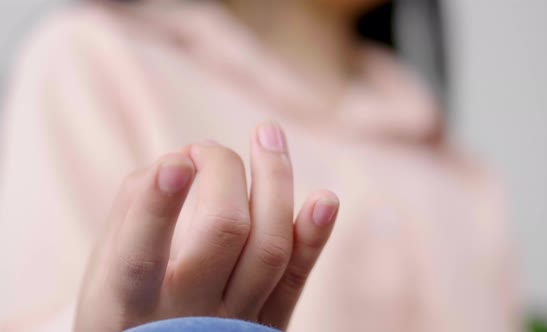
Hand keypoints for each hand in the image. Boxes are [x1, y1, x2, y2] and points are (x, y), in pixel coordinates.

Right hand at [74, 123, 338, 330]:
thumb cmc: (126, 300)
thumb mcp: (106, 264)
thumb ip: (136, 207)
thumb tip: (185, 160)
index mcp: (129, 300)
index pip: (141, 254)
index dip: (160, 205)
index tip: (178, 161)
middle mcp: (187, 314)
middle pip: (225, 231)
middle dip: (222, 171)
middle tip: (203, 149)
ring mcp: (235, 321)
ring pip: (270, 246)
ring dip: (275, 180)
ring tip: (268, 134)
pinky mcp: (269, 323)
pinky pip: (295, 279)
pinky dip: (314, 238)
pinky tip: (326, 199)